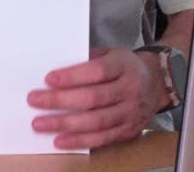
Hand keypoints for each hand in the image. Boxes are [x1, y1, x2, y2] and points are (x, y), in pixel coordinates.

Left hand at [27, 47, 164, 148]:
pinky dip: (80, 141)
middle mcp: (129, 90)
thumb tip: (56, 73)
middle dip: (61, 101)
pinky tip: (60, 140)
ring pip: (96, 122)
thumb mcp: (111, 53)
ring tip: (40, 124)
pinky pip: (102, 139)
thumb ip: (87, 60)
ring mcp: (130, 113)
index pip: (97, 71)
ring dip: (65, 124)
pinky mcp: (128, 130)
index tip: (48, 79)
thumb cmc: (125, 66)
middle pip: (93, 98)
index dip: (73, 76)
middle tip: (35, 101)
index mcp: (123, 66)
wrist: (158, 82)